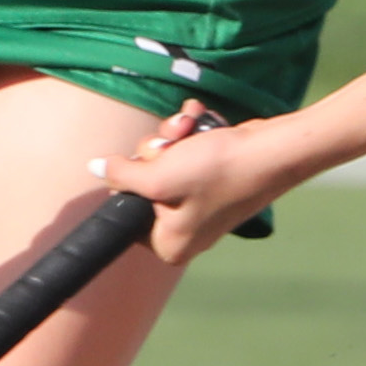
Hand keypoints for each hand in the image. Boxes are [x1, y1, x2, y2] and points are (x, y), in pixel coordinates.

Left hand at [90, 103, 299, 266]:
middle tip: (174, 145)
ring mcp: (199, 205)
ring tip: (190, 127)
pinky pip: (186, 155)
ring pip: (163, 162)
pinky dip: (190, 134)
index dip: (132, 180)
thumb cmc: (219, 170)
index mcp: (169, 245)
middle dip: (156, 152)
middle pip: (143, 182)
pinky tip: (200, 121)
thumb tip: (93, 169)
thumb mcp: (159, 174)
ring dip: (173, 137)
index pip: (126, 211)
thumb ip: (121, 175)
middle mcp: (183, 231)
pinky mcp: (212, 181)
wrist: (273, 151)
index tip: (150, 167)